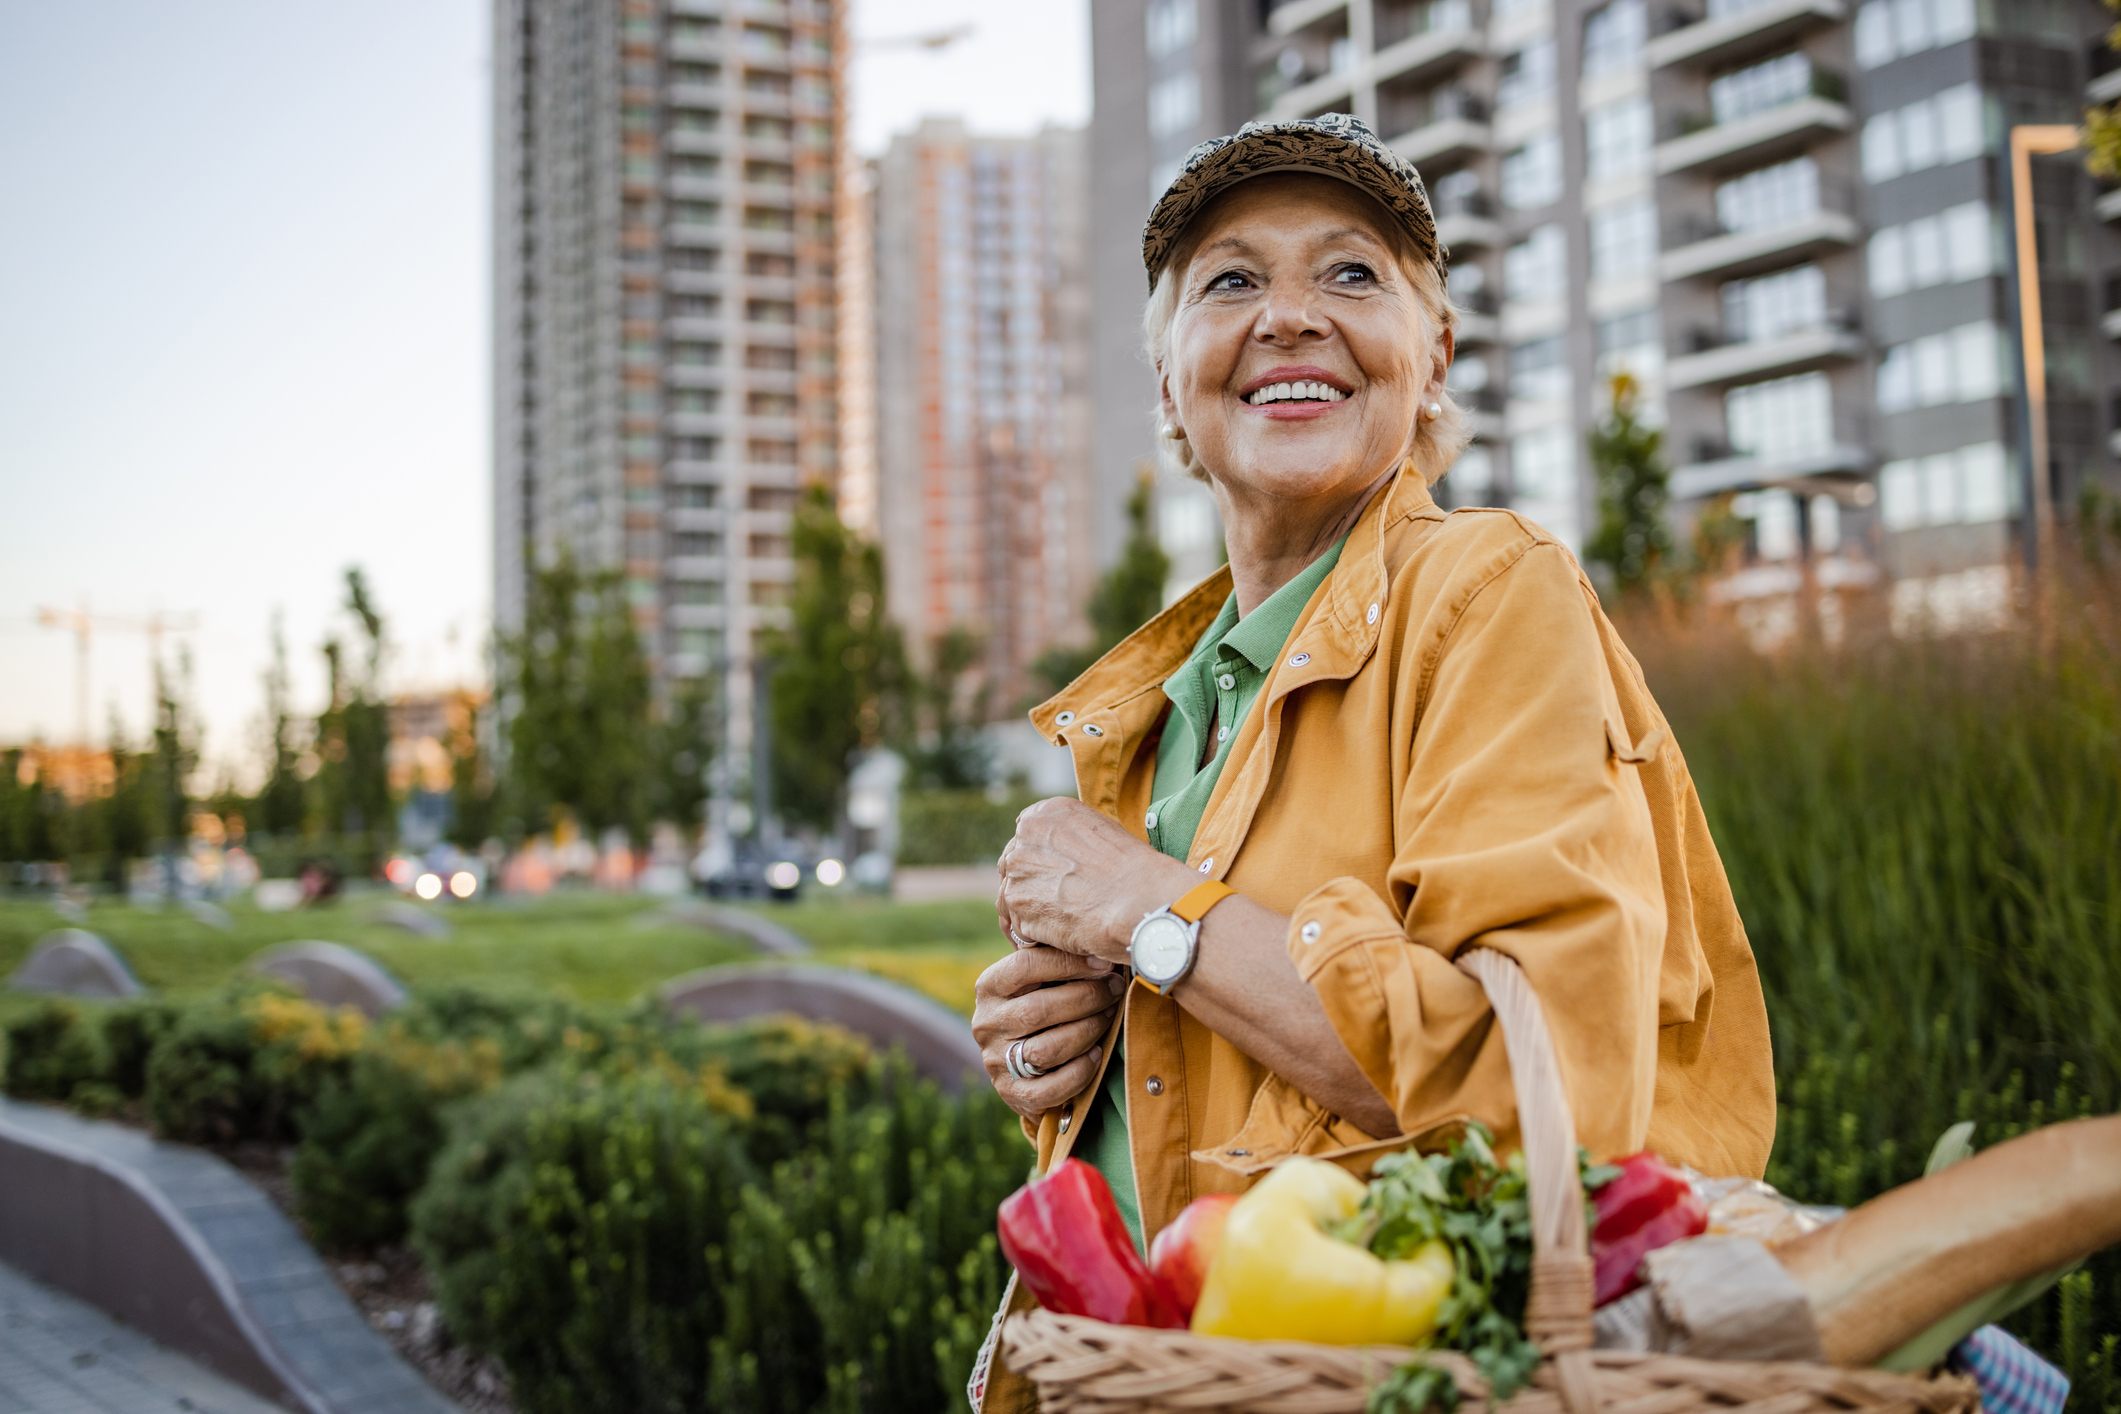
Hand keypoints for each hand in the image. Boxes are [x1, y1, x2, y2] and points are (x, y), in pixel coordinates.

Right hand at [972, 944, 1127, 1119]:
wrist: (1022, 1066)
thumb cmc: (1041, 1008)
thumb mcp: (1037, 982)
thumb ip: (1056, 962)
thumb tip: (1099, 945)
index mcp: (989, 987)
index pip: (1024, 966)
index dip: (1068, 963)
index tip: (1103, 963)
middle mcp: (987, 1023)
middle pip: (1039, 1009)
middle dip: (1086, 998)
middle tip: (1114, 990)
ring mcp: (996, 1061)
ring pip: (1047, 1049)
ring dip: (1087, 1031)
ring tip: (1108, 1018)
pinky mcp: (1011, 1093)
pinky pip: (1050, 1088)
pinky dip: (1079, 1072)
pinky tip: (1096, 1055)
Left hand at [997, 798, 1198, 964]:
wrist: (1142, 900)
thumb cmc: (1137, 873)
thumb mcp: (1104, 835)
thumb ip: (1072, 840)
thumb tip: (1060, 860)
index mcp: (1049, 812)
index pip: (1026, 839)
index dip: (1040, 863)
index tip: (1054, 881)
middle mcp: (1028, 834)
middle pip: (1013, 867)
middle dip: (1030, 888)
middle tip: (1054, 909)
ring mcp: (1019, 869)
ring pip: (1012, 898)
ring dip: (1031, 915)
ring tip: (1058, 931)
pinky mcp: (1018, 904)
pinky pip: (1019, 926)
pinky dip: (1036, 937)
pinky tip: (1058, 942)